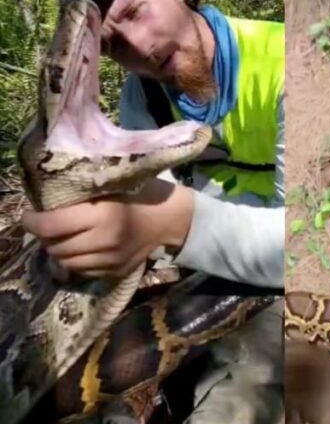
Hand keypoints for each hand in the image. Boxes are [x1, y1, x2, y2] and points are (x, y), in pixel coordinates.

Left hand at [21, 179, 193, 278]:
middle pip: (55, 246)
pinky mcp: (115, 272)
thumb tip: (47, 205)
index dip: (32, 221)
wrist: (171, 218)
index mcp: (103, 215)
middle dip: (46, 236)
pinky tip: (82, 247)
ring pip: (65, 262)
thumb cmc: (140, 193)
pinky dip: (75, 260)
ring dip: (59, 249)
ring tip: (65, 237)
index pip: (52, 225)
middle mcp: (104, 241)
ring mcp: (110, 261)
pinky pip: (82, 271)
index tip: (29, 215)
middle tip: (49, 225)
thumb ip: (82, 196)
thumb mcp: (112, 186)